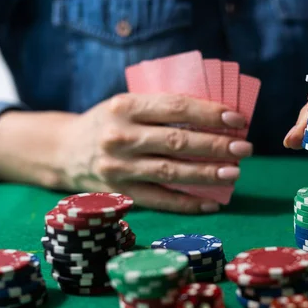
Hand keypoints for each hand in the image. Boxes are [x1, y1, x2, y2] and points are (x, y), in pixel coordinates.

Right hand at [55, 93, 251, 212]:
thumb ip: (162, 108)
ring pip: (171, 172)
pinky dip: (188, 203)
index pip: (175, 107)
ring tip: (235, 173)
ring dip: (207, 174)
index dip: (209, 113)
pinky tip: (212, 202)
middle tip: (245, 148)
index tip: (237, 119)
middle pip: (177, 142)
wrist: (63, 150)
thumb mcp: (126, 104)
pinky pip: (160, 200)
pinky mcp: (120, 193)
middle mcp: (119, 137)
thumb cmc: (108, 122)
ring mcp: (118, 168)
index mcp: (124, 106)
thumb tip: (217, 119)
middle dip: (216, 145)